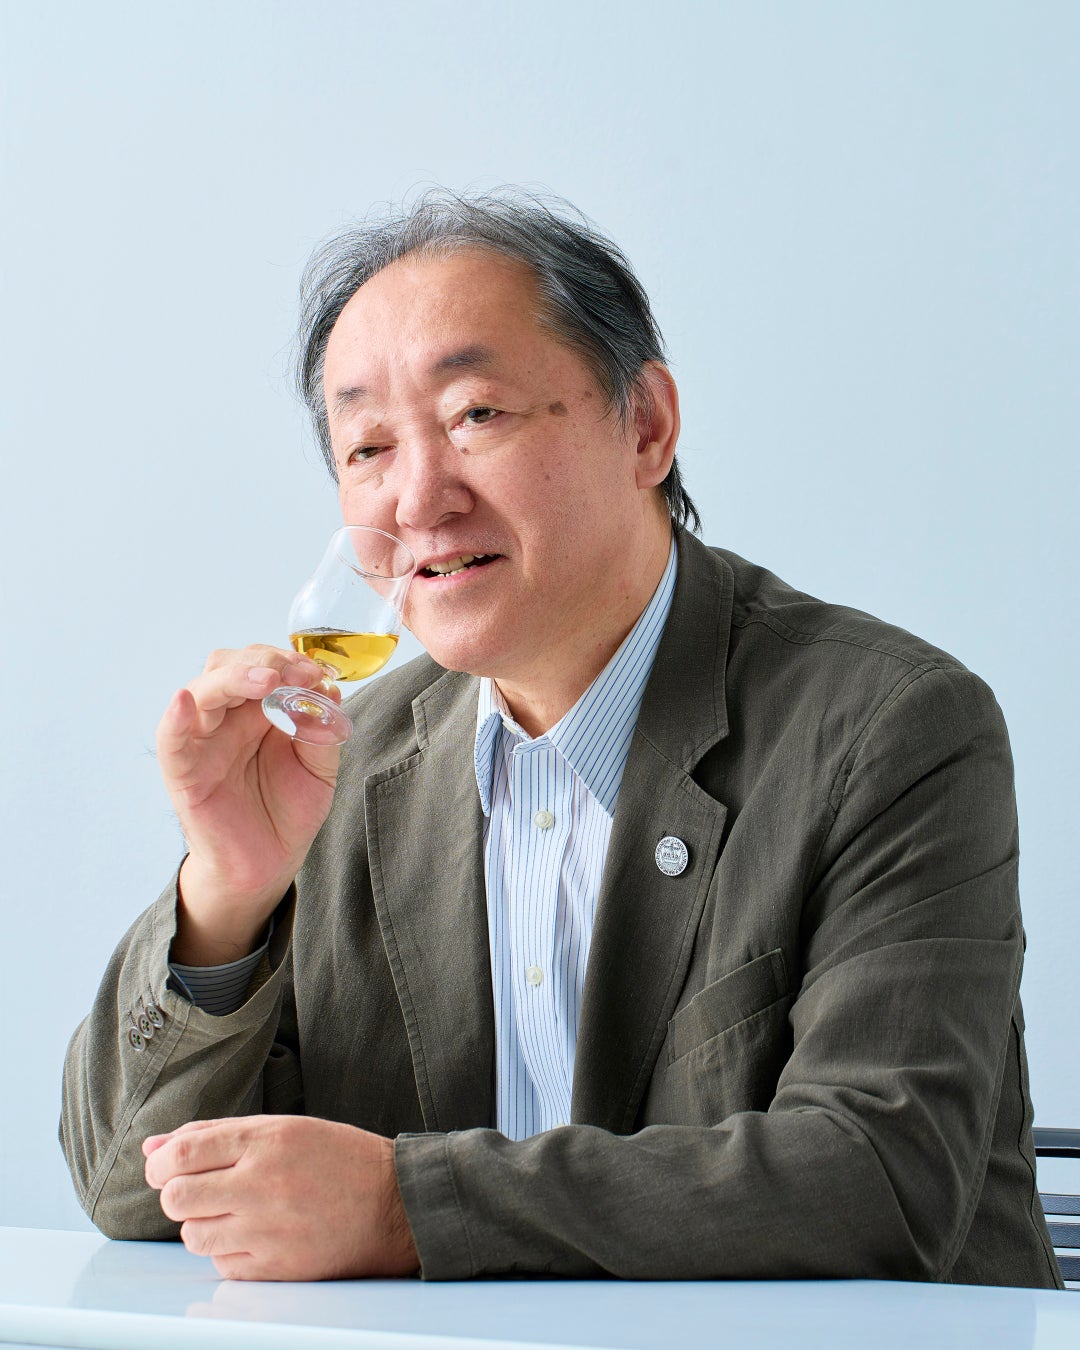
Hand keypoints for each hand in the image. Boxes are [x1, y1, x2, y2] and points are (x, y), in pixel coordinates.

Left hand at [142, 1115, 418, 1280]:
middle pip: (177, 1197)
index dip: (161, 1164)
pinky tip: (253, 1235)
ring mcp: (268, 1231)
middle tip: (197, 1191)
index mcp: (266, 1141)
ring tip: (231, 1213)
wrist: (393, 1205)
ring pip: (193, 1236)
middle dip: (176, 1194)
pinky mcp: (275, 1269)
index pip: (182, 1154)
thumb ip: (215, 1134)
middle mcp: (262, 1185)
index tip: (164, 1168)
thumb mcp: (282, 1129)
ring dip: (201, 1224)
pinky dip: (227, 1252)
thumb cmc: (338, 1158)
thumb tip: (151, 1149)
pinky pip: (221, 1266)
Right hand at [156, 646, 340, 962]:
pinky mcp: (184, 771)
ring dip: (235, 676)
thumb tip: (327, 691)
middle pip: (230, 665)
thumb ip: (321, 730)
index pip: (263, 664)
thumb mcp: (319, 768)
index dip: (290, 660)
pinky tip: (185, 701)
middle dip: (266, 661)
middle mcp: (226, 717)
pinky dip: (174, 717)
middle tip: (298, 674)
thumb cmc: (288, 810)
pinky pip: (171, 739)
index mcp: (258, 709)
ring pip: (203, 690)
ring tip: (269, 680)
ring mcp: (202, 741)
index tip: (319, 672)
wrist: (268, 864)